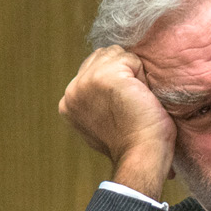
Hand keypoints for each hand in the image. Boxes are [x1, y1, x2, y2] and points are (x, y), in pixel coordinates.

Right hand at [58, 46, 173, 198]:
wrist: (141, 156)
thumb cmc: (132, 143)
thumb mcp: (102, 121)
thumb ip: (95, 100)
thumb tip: (107, 82)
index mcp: (68, 102)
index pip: (93, 67)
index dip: (116, 80)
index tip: (124, 107)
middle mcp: (72, 91)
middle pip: (104, 56)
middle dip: (124, 73)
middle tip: (132, 103)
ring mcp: (86, 82)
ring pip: (117, 55)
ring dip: (133, 74)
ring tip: (135, 100)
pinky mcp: (105, 76)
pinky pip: (132, 59)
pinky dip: (143, 76)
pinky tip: (140, 97)